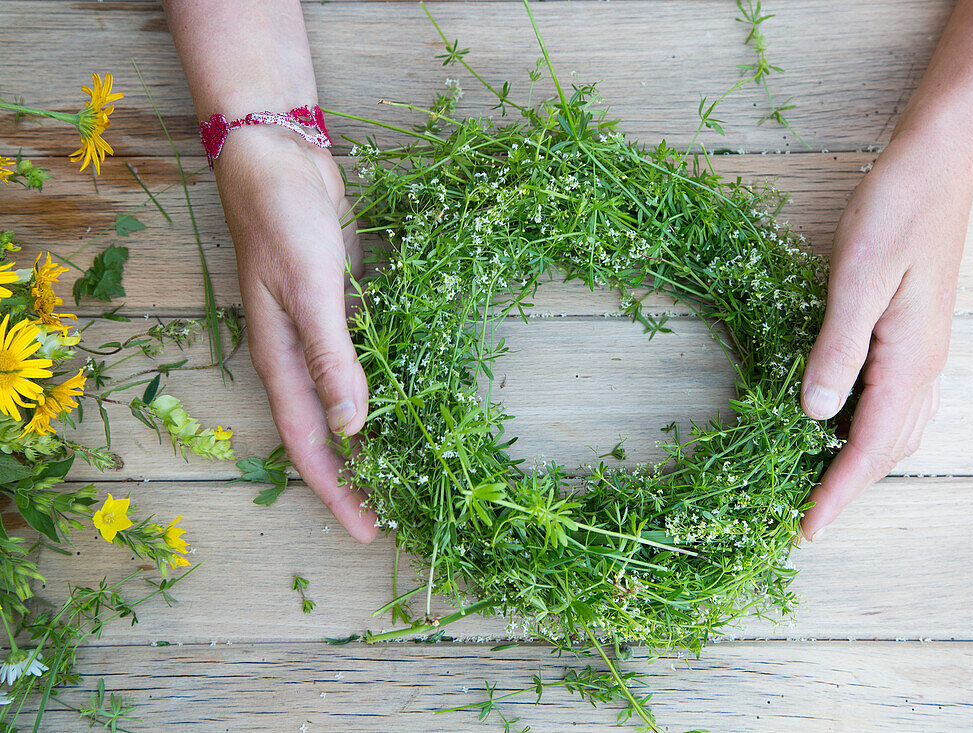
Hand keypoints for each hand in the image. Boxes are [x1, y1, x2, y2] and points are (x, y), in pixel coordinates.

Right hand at [216, 126, 376, 542]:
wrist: (278, 159)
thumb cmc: (285, 221)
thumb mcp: (310, 289)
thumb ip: (330, 357)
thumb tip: (350, 428)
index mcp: (280, 360)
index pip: (308, 446)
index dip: (337, 493)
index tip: (368, 533)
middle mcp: (297, 358)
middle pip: (327, 435)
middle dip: (358, 479)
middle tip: (397, 514)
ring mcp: (319, 335)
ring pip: (346, 404)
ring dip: (374, 439)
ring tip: (411, 471)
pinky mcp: (341, 311)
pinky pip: (363, 364)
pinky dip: (384, 390)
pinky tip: (413, 401)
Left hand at [799, 129, 972, 540]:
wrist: (936, 167)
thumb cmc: (894, 214)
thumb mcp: (856, 280)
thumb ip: (836, 351)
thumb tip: (814, 414)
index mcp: (909, 361)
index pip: (868, 447)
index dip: (837, 493)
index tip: (806, 530)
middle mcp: (924, 366)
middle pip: (888, 449)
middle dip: (849, 489)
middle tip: (808, 518)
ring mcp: (925, 351)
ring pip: (898, 429)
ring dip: (863, 464)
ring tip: (824, 486)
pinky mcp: (917, 335)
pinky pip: (900, 403)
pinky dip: (874, 431)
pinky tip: (850, 426)